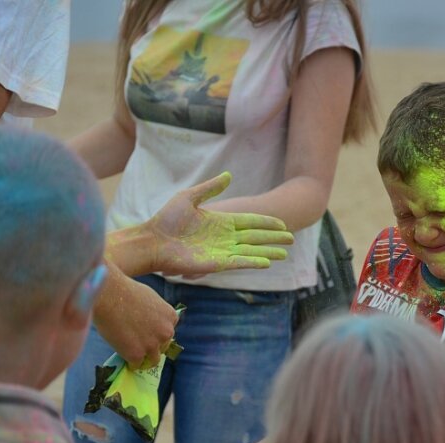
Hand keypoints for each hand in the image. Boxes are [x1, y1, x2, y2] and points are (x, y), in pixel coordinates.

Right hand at [93, 262, 177, 369]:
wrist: (109, 294)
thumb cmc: (125, 291)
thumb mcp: (150, 298)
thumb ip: (156, 313)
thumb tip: (151, 324)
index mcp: (171, 317)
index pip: (168, 331)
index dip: (155, 332)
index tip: (145, 331)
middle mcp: (166, 332)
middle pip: (163, 346)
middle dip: (151, 345)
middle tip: (137, 342)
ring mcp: (152, 345)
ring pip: (153, 360)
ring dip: (144, 358)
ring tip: (132, 354)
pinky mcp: (136, 354)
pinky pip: (136, 364)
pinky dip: (130, 362)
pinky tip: (122, 354)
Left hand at [147, 172, 293, 276]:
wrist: (153, 240)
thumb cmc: (167, 219)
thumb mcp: (189, 197)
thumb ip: (210, 188)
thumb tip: (229, 176)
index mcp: (221, 222)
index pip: (250, 222)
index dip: (266, 223)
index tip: (281, 223)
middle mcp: (225, 238)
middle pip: (255, 238)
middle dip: (273, 239)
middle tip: (291, 239)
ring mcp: (222, 251)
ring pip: (251, 251)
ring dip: (268, 252)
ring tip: (284, 254)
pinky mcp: (216, 264)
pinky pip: (239, 262)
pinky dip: (252, 262)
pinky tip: (266, 262)